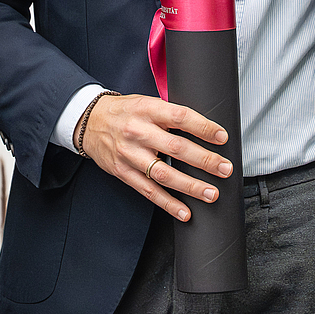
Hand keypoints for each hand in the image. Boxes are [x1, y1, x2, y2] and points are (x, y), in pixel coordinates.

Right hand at [81, 93, 233, 220]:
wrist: (89, 121)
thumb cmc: (124, 111)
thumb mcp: (146, 101)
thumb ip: (170, 113)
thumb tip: (204, 127)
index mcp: (147, 109)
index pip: (180, 117)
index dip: (203, 127)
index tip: (222, 137)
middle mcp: (138, 132)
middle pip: (176, 148)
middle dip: (204, 160)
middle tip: (225, 169)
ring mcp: (130, 154)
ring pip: (164, 174)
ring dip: (191, 186)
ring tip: (211, 193)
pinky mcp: (123, 172)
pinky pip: (148, 191)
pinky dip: (168, 203)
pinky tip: (184, 212)